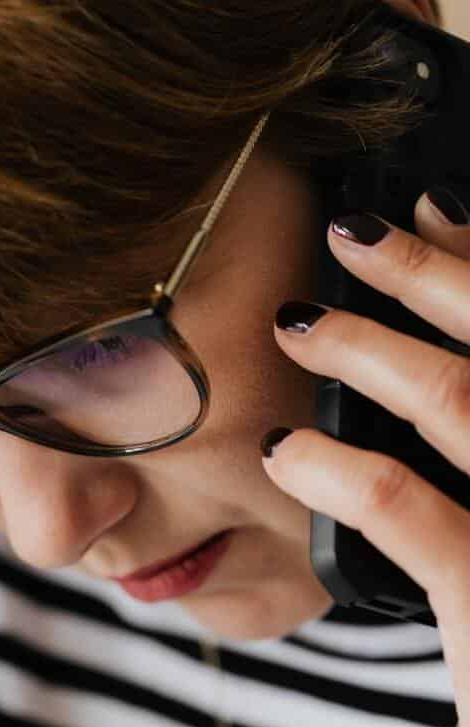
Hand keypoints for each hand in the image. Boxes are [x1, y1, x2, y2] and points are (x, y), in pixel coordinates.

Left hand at [260, 190, 469, 726]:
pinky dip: (339, 469)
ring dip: (369, 351)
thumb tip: (428, 365)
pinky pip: (408, 510)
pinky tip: (286, 454)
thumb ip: (467, 435)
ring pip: (463, 402)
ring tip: (296, 325)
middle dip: (432, 274)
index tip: (430, 206)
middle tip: (353, 231)